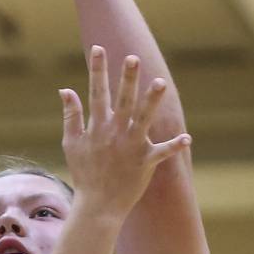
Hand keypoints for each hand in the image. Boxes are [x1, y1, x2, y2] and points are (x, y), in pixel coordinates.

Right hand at [59, 46, 188, 218]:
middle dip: (127, 78)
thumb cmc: (84, 173)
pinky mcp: (145, 162)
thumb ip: (71, 115)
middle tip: (132, 58)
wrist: (97, 206)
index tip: (98, 48)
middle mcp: (115, 133)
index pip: (96, 92)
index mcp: (97, 127)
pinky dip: (174, 146)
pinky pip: (162, 153)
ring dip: (152, 101)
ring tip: (161, 82)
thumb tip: (66, 90)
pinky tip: (187, 138)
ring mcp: (131, 147)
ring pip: (143, 118)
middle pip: (122, 100)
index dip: (97, 70)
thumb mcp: (71, 143)